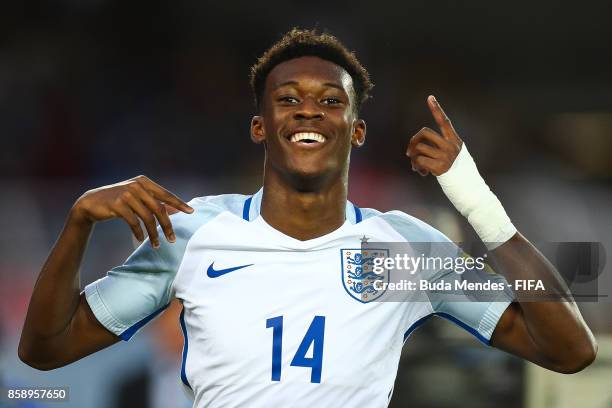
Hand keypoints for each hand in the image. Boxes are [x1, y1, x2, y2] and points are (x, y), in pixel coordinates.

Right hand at [70, 175, 193, 247]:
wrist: (91, 202)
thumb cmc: (119, 200)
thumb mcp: (137, 196)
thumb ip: (154, 200)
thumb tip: (176, 210)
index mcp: (144, 182)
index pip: (166, 194)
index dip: (179, 203)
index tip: (191, 212)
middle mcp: (137, 186)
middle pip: (159, 208)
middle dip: (167, 225)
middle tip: (172, 239)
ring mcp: (127, 194)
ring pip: (147, 218)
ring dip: (154, 233)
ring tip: (157, 244)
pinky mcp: (118, 205)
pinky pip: (134, 222)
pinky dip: (139, 233)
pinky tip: (141, 239)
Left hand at [406, 95, 462, 175]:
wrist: (464, 185)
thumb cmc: (454, 168)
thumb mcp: (451, 153)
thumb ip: (437, 146)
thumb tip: (414, 148)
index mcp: (454, 140)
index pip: (444, 121)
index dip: (436, 109)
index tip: (430, 97)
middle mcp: (450, 145)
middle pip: (424, 132)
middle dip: (413, 140)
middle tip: (409, 152)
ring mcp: (445, 156)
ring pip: (419, 148)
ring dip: (413, 157)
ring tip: (416, 166)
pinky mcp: (439, 166)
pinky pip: (419, 160)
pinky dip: (417, 166)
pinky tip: (421, 172)